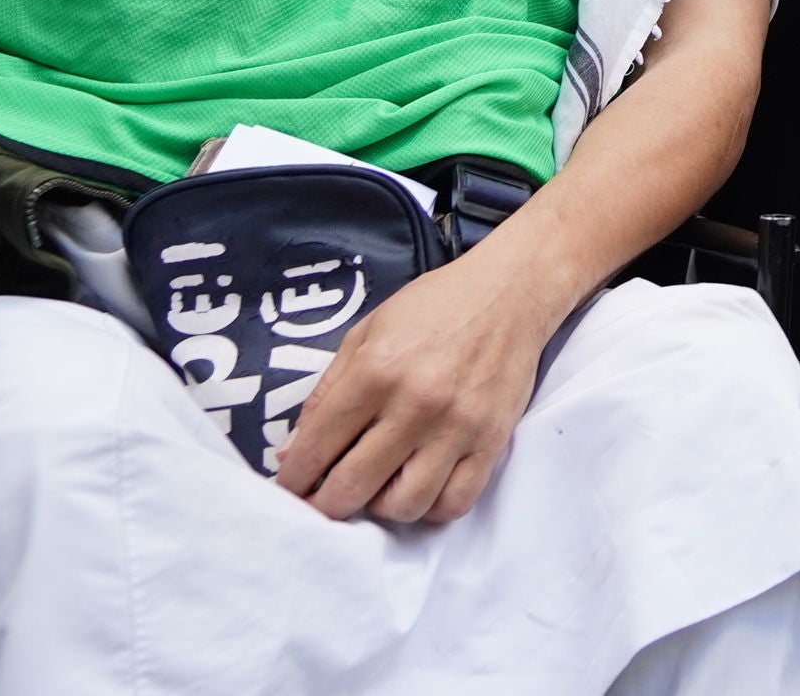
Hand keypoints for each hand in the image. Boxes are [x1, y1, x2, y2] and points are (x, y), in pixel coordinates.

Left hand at [273, 227, 574, 523]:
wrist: (510, 291)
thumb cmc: (433, 307)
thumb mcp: (365, 333)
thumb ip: (326, 393)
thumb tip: (292, 452)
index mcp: (376, 370)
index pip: (318, 446)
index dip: (293, 479)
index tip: (288, 491)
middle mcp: (415, 403)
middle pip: (353, 486)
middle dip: (325, 505)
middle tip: (321, 503)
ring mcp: (457, 426)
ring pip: (405, 505)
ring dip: (381, 507)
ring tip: (377, 487)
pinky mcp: (491, 441)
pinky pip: (454, 503)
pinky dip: (430, 508)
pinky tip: (419, 486)